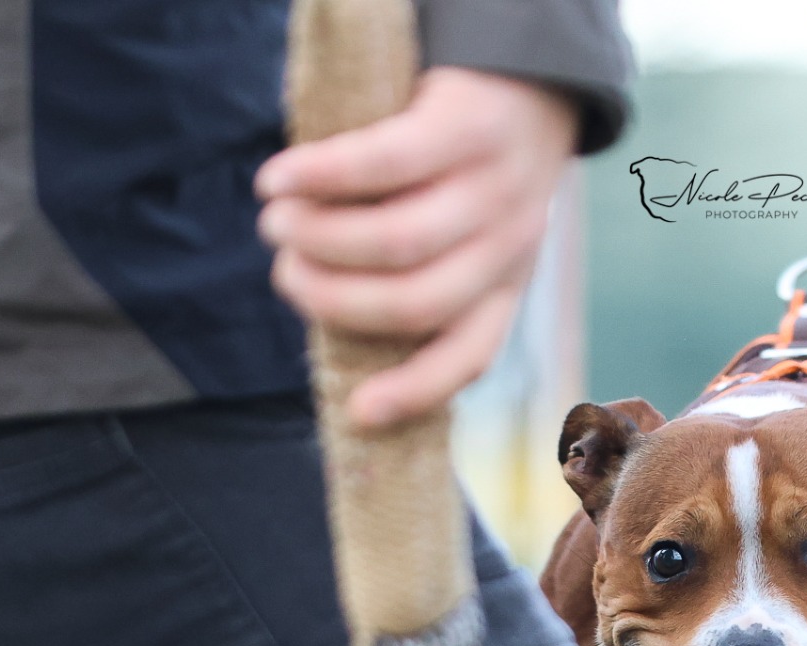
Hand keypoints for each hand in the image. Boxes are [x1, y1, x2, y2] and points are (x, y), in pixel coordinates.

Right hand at [256, 67, 577, 427]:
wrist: (529, 72)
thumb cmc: (471, 169)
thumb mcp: (470, 234)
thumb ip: (414, 275)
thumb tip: (325, 311)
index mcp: (507, 283)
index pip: (470, 354)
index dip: (416, 391)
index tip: (360, 412)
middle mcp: (509, 244)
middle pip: (415, 302)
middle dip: (333, 298)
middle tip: (286, 272)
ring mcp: (493, 187)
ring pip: (397, 241)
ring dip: (318, 240)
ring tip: (277, 222)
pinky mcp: (465, 126)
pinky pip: (382, 164)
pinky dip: (318, 177)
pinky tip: (279, 180)